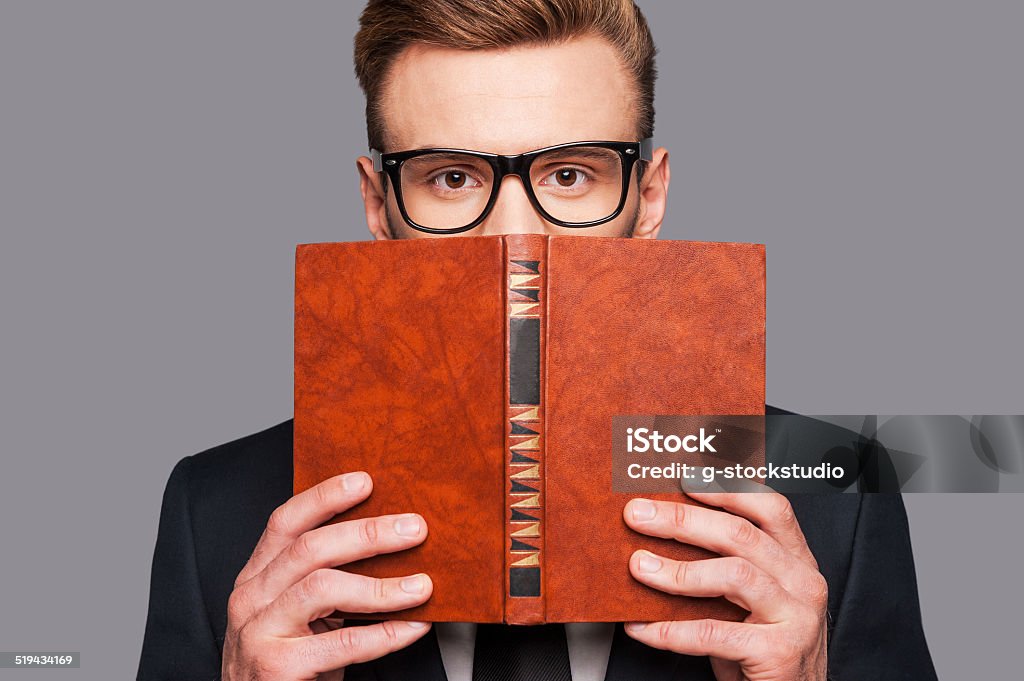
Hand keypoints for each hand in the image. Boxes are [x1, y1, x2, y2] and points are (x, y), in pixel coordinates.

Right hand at [221, 471, 432, 680]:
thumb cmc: (289, 659)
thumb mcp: (298, 610)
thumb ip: (325, 576)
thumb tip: (390, 539)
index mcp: (257, 575)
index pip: (286, 521)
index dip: (325, 497)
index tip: (366, 480)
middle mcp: (251, 597)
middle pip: (310, 548)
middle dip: (368, 534)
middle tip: (414, 530)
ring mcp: (259, 632)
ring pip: (322, 588)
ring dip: (381, 586)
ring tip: (422, 586)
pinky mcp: (277, 667)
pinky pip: (341, 643)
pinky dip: (384, 634)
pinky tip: (413, 627)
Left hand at [622, 490, 826, 680]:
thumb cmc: (763, 648)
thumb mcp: (749, 600)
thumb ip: (722, 565)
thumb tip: (660, 533)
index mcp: (797, 561)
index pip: (770, 507)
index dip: (728, 488)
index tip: (684, 479)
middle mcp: (803, 582)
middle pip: (741, 534)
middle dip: (683, 520)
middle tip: (639, 516)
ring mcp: (796, 617)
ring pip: (733, 574)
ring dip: (678, 570)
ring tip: (639, 567)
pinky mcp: (779, 652)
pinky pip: (714, 632)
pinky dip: (671, 630)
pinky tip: (642, 628)